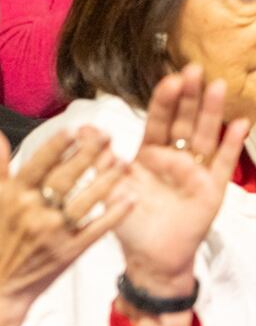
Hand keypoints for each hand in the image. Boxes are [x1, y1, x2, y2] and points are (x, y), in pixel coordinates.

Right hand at [0, 126, 131, 325]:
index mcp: (15, 194)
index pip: (39, 163)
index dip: (57, 145)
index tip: (74, 130)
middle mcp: (34, 210)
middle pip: (66, 177)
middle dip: (87, 155)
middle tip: (106, 137)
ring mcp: (55, 231)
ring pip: (85, 200)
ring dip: (106, 180)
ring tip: (122, 162)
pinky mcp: (71, 250)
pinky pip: (97, 228)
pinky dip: (114, 213)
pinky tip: (129, 198)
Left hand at [114, 66, 250, 297]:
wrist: (150, 256)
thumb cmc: (128, 220)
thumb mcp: (109, 188)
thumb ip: (100, 160)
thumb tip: (85, 129)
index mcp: (148, 153)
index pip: (157, 120)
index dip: (163, 100)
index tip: (169, 77)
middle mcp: (174, 158)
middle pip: (184, 121)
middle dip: (189, 96)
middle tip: (194, 68)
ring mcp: (195, 171)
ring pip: (205, 136)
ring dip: (212, 111)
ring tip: (218, 86)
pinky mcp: (212, 190)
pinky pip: (224, 164)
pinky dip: (232, 144)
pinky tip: (240, 123)